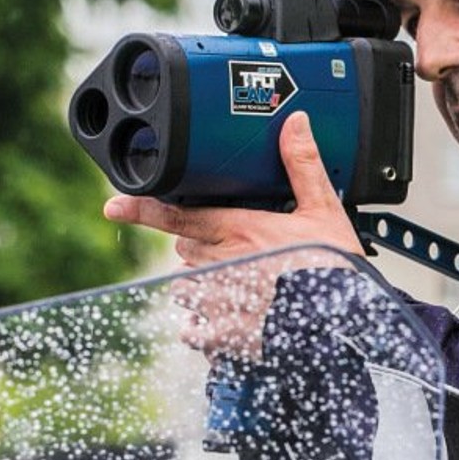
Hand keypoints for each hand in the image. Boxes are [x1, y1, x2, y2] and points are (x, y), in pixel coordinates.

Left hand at [104, 114, 366, 359]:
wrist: (344, 325)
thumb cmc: (335, 269)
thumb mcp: (325, 211)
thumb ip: (303, 166)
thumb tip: (295, 122)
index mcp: (240, 229)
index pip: (178, 215)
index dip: (142, 209)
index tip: (114, 207)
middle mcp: (220, 264)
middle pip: (185, 247)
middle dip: (199, 245)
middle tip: (231, 249)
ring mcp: (218, 302)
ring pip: (184, 286)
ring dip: (198, 283)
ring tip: (231, 285)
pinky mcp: (223, 337)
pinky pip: (191, 330)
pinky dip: (200, 327)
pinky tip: (224, 323)